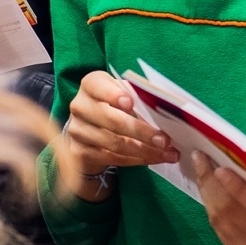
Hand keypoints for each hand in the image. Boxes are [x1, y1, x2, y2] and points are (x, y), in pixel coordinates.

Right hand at [56, 71, 180, 201]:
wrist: (88, 128)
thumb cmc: (114, 105)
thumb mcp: (123, 94)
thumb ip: (138, 97)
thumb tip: (164, 112)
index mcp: (91, 85)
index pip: (98, 86)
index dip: (113, 94)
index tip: (131, 103)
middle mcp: (80, 106)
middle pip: (111, 120)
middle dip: (141, 131)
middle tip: (164, 140)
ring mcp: (78, 131)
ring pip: (114, 143)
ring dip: (145, 150)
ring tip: (167, 154)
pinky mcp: (80, 152)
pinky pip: (112, 158)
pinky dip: (136, 160)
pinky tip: (153, 159)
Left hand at [189, 153, 245, 244]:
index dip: (234, 185)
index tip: (219, 166)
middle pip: (230, 211)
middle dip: (211, 182)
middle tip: (200, 160)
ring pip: (220, 221)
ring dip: (207, 195)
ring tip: (201, 173)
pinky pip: (220, 232)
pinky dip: (212, 211)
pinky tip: (209, 195)